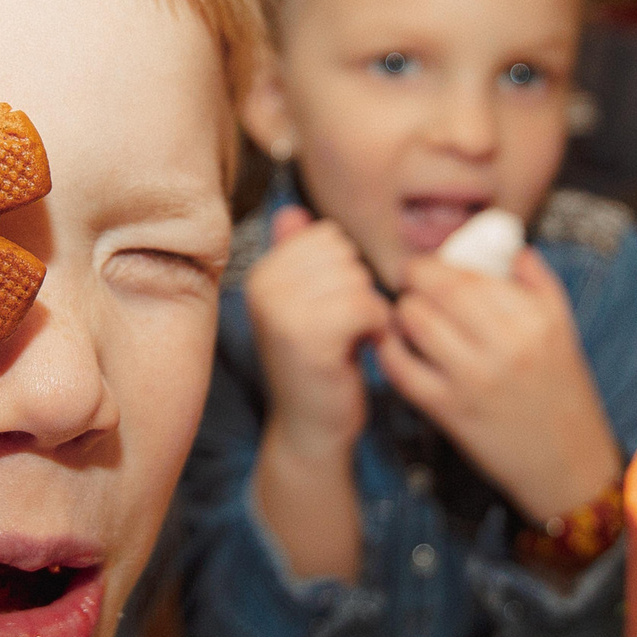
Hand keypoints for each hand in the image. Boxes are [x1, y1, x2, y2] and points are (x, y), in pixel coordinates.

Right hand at [244, 207, 389, 579]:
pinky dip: (375, 328)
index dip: (345, 270)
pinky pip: (365, 306)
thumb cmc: (317, 363)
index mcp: (261, 272)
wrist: (311, 426)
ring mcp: (281, 312)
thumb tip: (291, 211)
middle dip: (358, 289)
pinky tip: (361, 349)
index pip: (327, 236)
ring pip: (357, 279)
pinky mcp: (307, 338)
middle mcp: (262, 287)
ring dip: (368, 310)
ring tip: (350, 339)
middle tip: (344, 328)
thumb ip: (296, 256)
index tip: (333, 307)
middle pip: (344, 255)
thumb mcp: (304, 303)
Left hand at [377, 249, 619, 524]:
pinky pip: (403, 370)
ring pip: (415, 323)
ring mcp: (475, 379)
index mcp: (532, 317)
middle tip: (409, 286)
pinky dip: (389, 352)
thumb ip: (537, 281)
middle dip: (412, 282)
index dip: (431, 264)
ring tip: (404, 316)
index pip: (465, 274)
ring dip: (400, 313)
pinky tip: (393, 346)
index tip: (424, 267)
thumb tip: (508, 244)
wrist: (567, 462)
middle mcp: (505, 344)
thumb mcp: (562, 328)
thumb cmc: (561, 390)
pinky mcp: (451, 411)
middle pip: (435, 291)